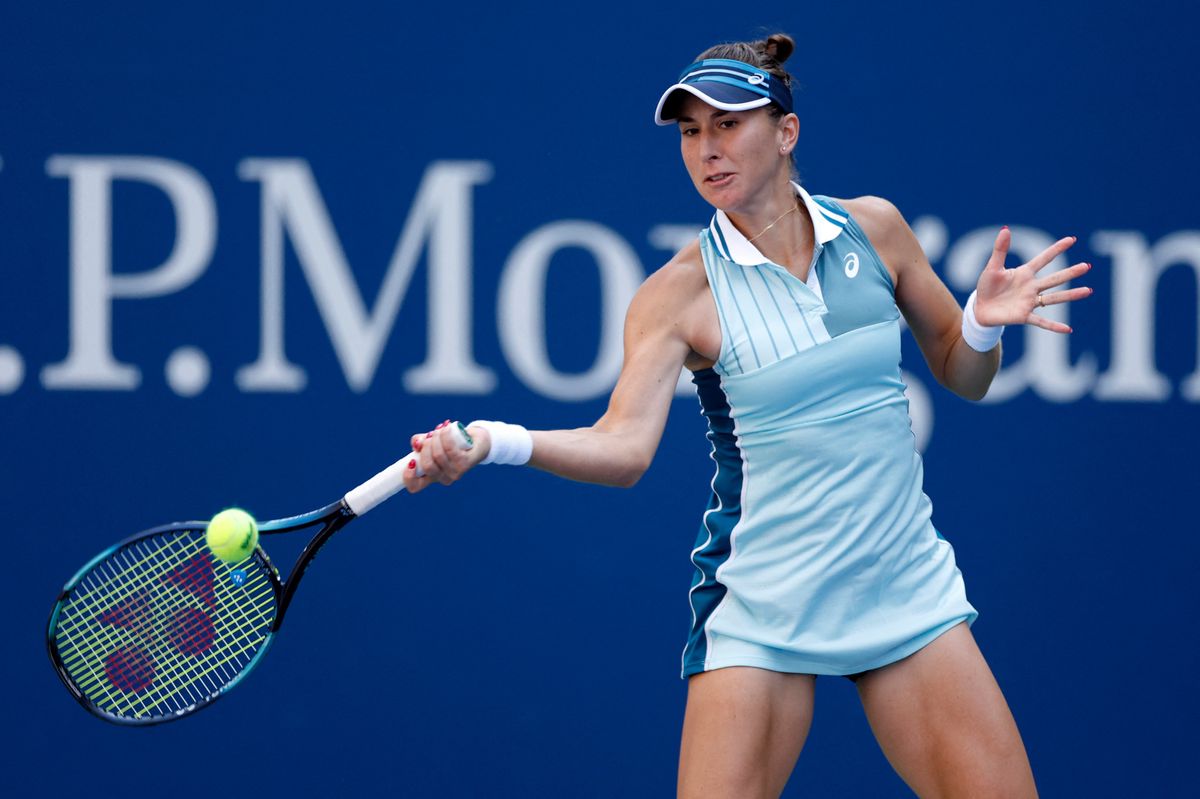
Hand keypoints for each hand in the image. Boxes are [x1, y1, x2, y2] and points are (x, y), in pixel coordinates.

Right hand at [400, 420, 490, 493]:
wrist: (477, 440)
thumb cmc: (451, 442)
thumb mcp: (432, 441)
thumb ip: (420, 442)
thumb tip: (417, 444)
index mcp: (431, 476)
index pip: (415, 486)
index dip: (408, 477)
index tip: (412, 460)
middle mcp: (443, 478)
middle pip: (427, 466)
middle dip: (426, 446)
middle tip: (431, 436)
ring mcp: (455, 473)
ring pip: (438, 456)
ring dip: (436, 438)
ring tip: (441, 429)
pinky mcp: (465, 464)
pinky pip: (451, 450)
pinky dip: (446, 436)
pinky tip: (447, 428)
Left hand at [973, 228, 1092, 332]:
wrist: (980, 308)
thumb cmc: (987, 287)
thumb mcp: (992, 268)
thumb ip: (1000, 250)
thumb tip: (1005, 229)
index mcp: (1025, 273)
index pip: (1043, 259)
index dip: (1056, 249)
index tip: (1071, 239)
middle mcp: (1031, 287)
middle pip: (1054, 279)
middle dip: (1070, 273)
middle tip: (1086, 266)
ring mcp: (1029, 302)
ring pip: (1053, 298)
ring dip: (1070, 295)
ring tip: (1088, 290)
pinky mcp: (1023, 316)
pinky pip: (1041, 321)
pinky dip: (1053, 326)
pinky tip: (1067, 329)